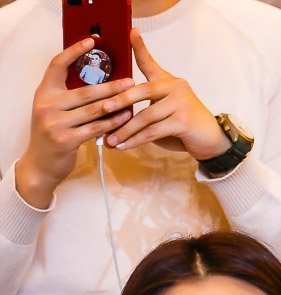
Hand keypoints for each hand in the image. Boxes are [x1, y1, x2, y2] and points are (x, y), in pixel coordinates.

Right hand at [14, 39, 135, 207]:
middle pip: (85, 91)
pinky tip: (127, 119)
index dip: (74, 51)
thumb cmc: (55, 132)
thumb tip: (100, 80)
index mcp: (44, 92)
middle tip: (132, 80)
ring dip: (117, 105)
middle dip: (111, 86)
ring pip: (93, 110)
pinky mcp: (66, 139)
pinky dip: (113, 123)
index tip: (91, 41)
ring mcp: (55, 122)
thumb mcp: (55, 109)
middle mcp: (47, 104)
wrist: (41, 163)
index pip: (57, 65)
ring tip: (134, 99)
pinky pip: (96, 128)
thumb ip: (70, 96)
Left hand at [102, 29, 227, 159]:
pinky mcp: (183, 121)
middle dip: (120, 100)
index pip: (149, 63)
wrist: (211, 141)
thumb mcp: (164, 112)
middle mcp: (175, 87)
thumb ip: (145, 109)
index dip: (140, 47)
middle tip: (102, 108)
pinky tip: (123, 146)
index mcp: (167, 82)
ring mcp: (181, 103)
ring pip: (146, 116)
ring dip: (126, 129)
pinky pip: (154, 131)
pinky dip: (136, 140)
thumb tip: (112, 119)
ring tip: (110, 140)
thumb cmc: (183, 126)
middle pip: (143, 90)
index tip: (131, 31)